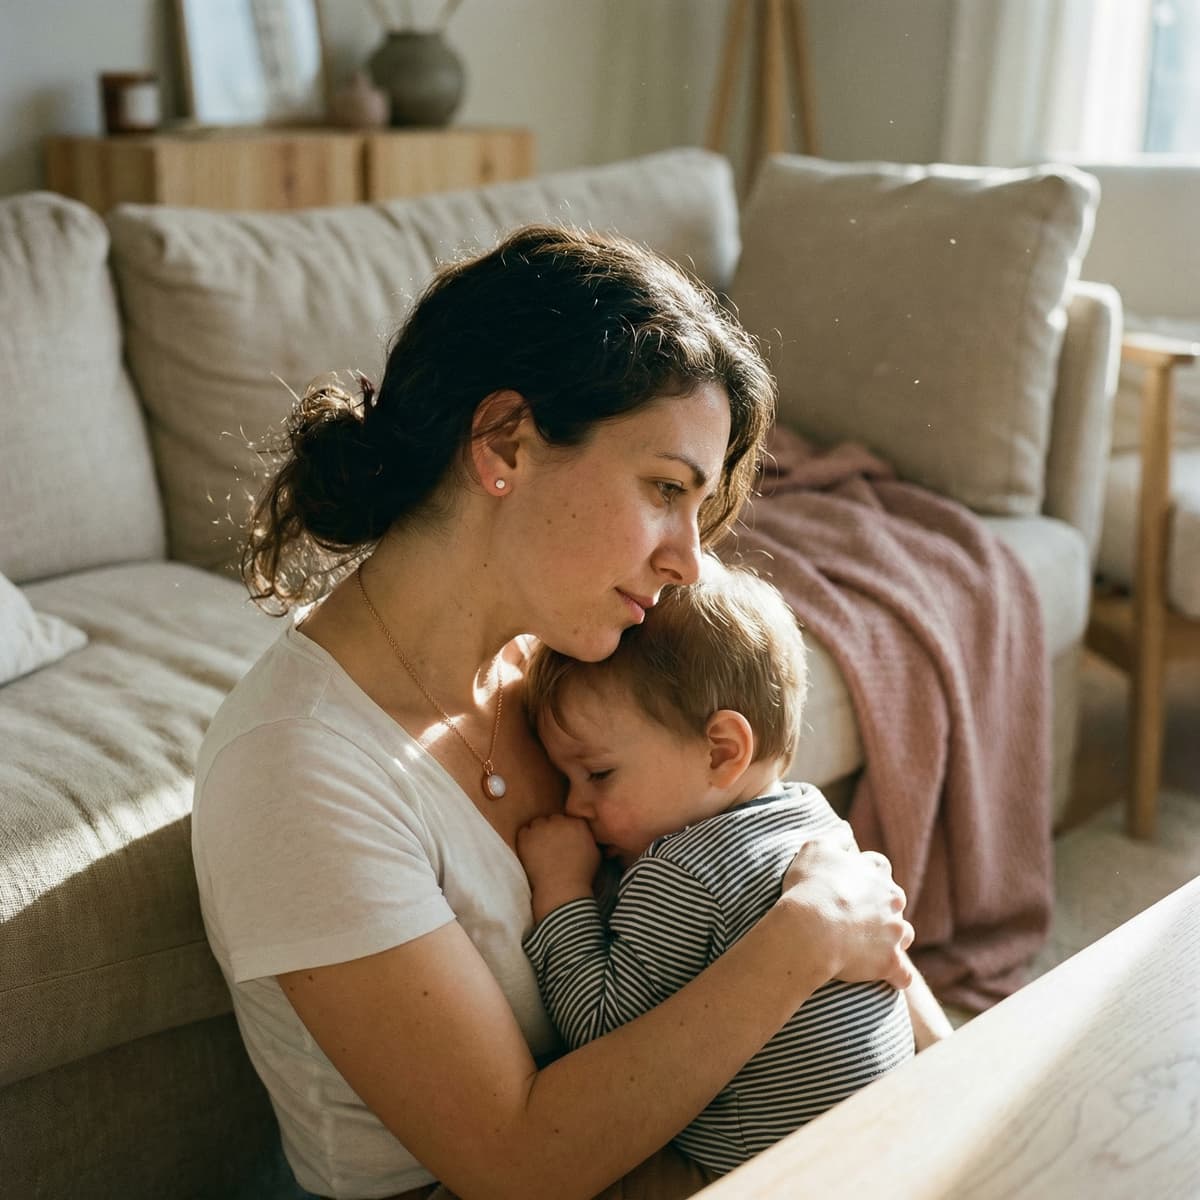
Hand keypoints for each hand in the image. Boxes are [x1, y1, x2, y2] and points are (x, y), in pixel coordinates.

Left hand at [517, 814, 601, 920]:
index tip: (562, 841)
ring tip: (540, 851)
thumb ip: (588, 837)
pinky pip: (524, 832)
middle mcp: (559, 821)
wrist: (561, 889)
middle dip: (552, 830)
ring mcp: (541, 828)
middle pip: (553, 819)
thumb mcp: (595, 853)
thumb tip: (583, 834)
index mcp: (577, 824)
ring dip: (538, 833)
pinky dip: (526, 840)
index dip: (565, 830)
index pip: (568, 819)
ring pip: (537, 823)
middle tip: (551, 847)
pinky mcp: (526, 837)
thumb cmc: (580, 875)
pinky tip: (531, 853)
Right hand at [779, 824, 913, 990]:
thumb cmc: (810, 886)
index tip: (848, 883)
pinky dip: (896, 975)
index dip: (864, 874)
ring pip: (903, 934)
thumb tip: (846, 828)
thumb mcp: (816, 847)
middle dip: (880, 907)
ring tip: (868, 946)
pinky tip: (888, 977)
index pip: (878, 866)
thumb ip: (835, 836)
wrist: (811, 928)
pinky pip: (902, 974)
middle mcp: (893, 899)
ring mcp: (894, 932)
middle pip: (893, 901)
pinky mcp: (890, 962)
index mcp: (877, 872)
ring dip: (891, 938)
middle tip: (854, 916)